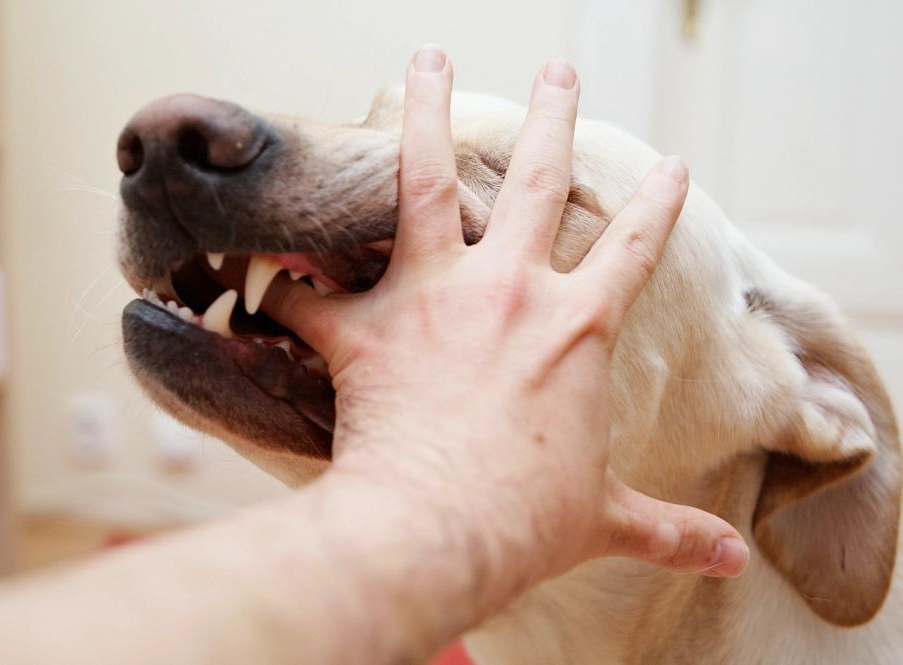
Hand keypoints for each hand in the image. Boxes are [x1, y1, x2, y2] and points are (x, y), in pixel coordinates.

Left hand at [263, 45, 747, 609]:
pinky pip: (307, 295)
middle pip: (536, 179)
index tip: (673, 167)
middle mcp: (508, 291)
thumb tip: (730, 563)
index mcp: (577, 328)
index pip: (635, 248)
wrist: (442, 534)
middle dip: (552, 118)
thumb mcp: (606, 519)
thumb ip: (666, 529)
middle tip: (559, 71)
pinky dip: (283, 283)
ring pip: (424, 180)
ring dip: (424, 114)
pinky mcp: (364, 327)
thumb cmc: (525, 525)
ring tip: (425, 59)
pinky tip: (259, 264)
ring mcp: (431, 297)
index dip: (660, 205)